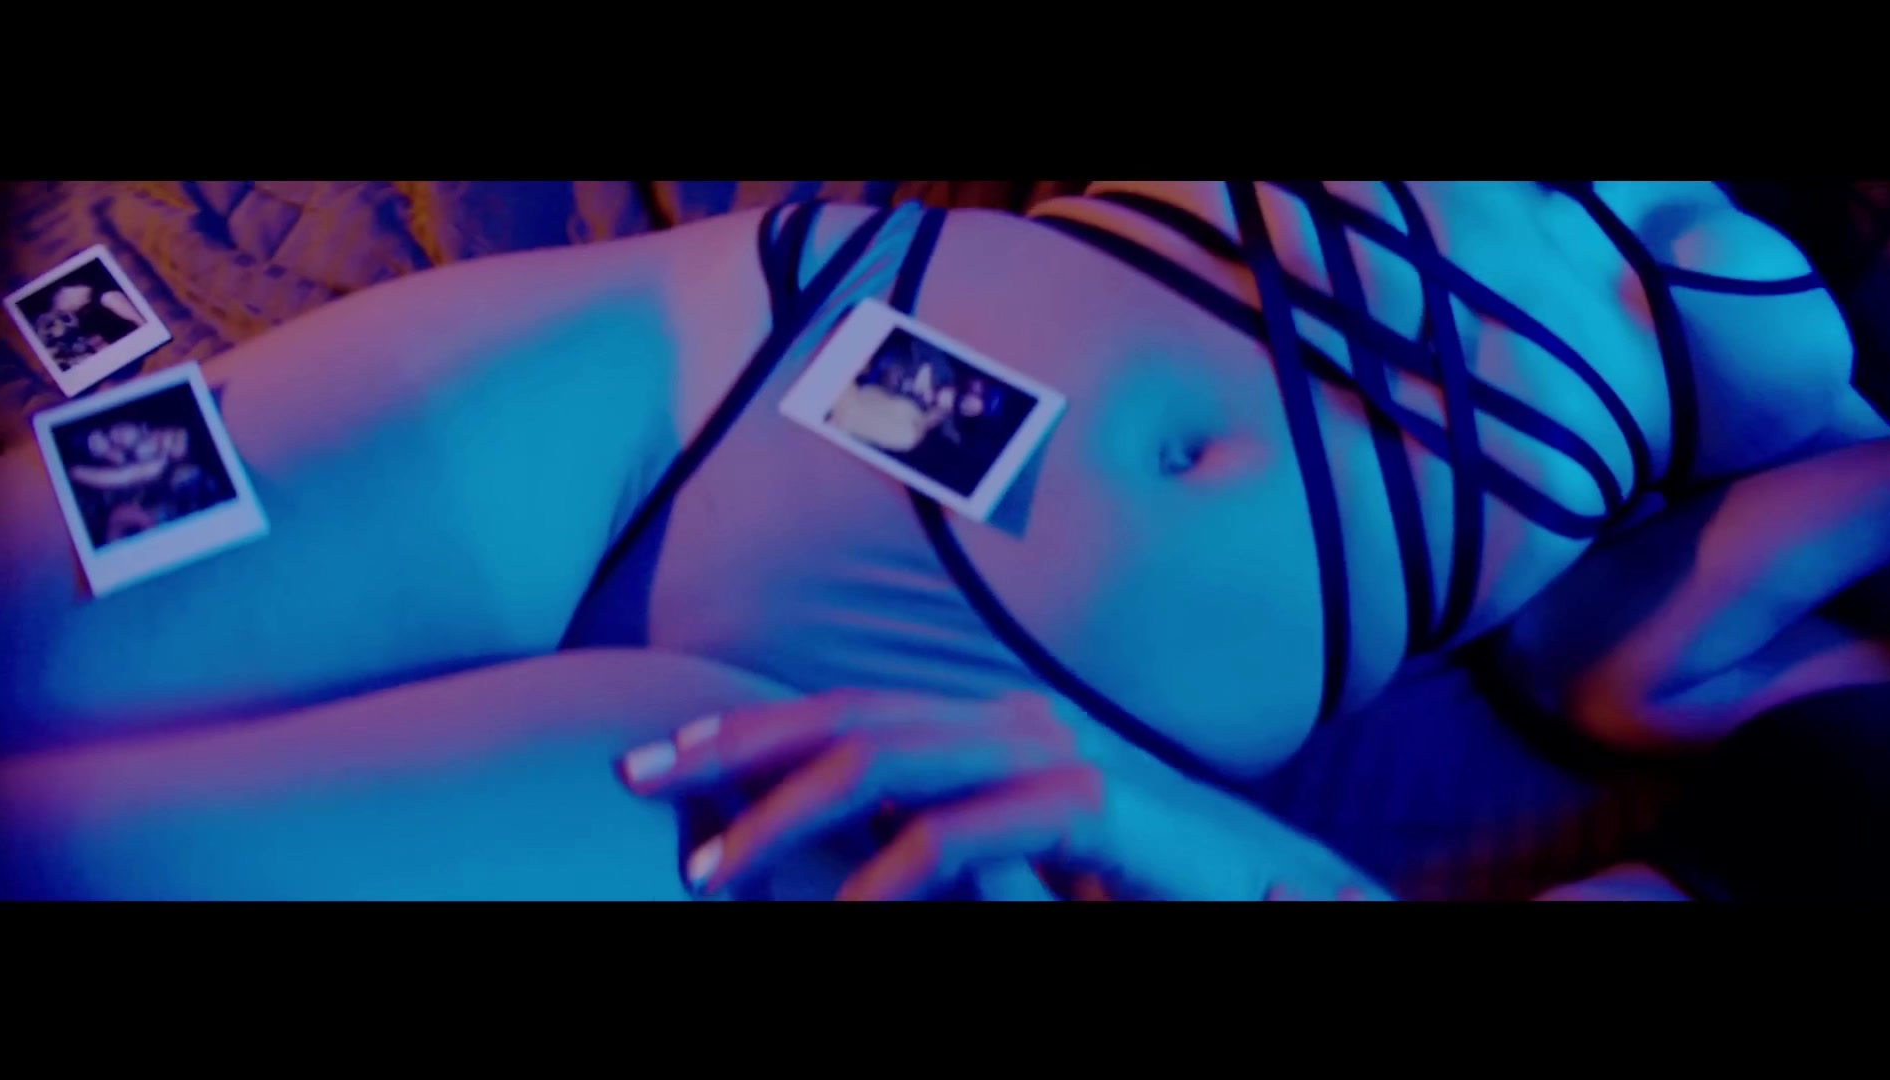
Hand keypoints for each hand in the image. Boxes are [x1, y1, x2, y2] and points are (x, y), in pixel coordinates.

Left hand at [616, 689, 1389, 900]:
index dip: (744, 728)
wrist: (1254, 889)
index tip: (656, 759)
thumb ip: (921, 839)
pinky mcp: (1096, 805)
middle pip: (843, 718)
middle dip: (731, 750)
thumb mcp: (1003, 857)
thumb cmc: (1123, 882)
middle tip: (635, 782)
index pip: (843, 708)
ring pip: (889, 764)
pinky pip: (965, 836)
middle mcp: (1014, 718)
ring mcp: (1057, 754)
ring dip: (783, 818)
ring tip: (706, 875)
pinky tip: (839, 922)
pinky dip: (889, 881)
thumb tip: (818, 849)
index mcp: (987, 721)